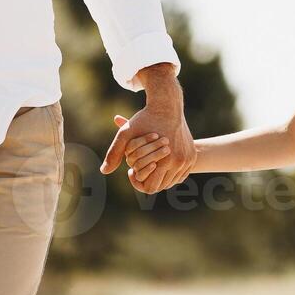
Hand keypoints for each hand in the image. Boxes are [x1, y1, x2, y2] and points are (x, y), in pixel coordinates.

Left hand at [103, 68, 193, 192]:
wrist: (168, 106)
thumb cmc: (145, 119)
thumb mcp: (126, 135)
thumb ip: (114, 154)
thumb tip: (103, 171)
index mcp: (164, 161)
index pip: (149, 188)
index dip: (138, 183)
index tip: (131, 171)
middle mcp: (179, 163)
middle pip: (160, 187)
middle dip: (148, 180)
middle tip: (139, 167)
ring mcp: (187, 160)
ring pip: (171, 182)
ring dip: (159, 177)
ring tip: (148, 164)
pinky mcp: (191, 157)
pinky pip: (180, 174)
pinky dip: (170, 173)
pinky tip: (159, 163)